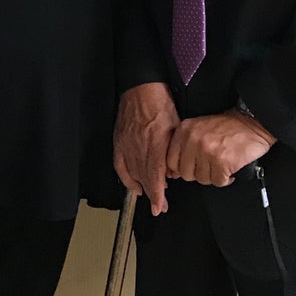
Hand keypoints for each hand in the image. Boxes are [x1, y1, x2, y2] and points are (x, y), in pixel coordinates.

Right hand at [114, 82, 179, 215]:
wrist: (141, 88)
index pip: (155, 177)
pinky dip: (126, 177)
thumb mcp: (176, 127)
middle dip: (152, 195)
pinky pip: (120, 165)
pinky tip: (132, 185)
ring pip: (132, 173)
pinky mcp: (119, 140)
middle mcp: (139, 147)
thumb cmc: (160, 103)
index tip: (158, 207)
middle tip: (159, 206)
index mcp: (154, 144)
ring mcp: (126, 145)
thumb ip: (173, 151)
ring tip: (148, 196)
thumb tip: (172, 170)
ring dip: (141, 188)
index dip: (156, 195)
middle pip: (144, 178)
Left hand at [166, 109, 275, 187]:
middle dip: (198, 173)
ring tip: (220, 164)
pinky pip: (218, 182)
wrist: (252, 122)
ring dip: (213, 176)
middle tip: (209, 165)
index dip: (181, 169)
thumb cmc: (227, 126)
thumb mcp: (198, 128)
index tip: (190, 168)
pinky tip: (229, 169)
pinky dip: (225, 178)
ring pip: (202, 179)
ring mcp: (208, 151)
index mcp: (185, 130)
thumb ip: (184, 145)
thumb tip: (173, 171)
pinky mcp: (222, 162)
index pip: (171, 161)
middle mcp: (194, 140)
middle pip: (186, 173)